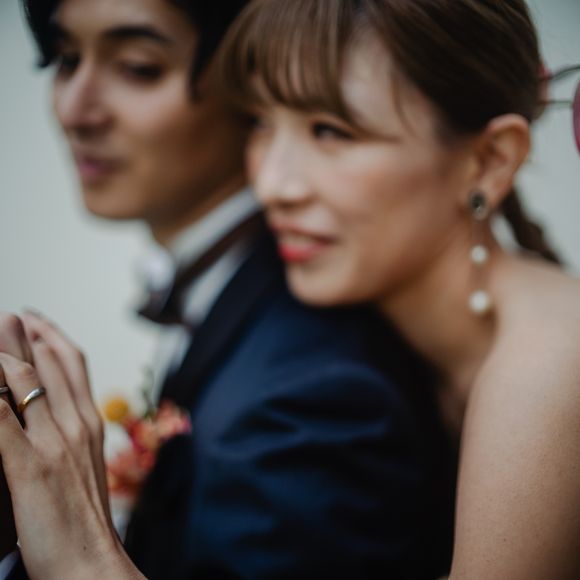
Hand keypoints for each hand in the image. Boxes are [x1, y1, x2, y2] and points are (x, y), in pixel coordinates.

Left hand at [0, 313, 142, 578]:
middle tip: (13, 315)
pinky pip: (1, 420)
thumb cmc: (86, 522)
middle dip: (29, 335)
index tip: (38, 322)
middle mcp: (77, 425)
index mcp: (91, 425)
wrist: (92, 562)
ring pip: (27, 381)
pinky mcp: (29, 466)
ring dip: (5, 353)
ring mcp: (54, 443)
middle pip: (52, 364)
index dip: (54, 338)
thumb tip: (58, 415)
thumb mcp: (87, 469)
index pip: (75, 366)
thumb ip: (73, 437)